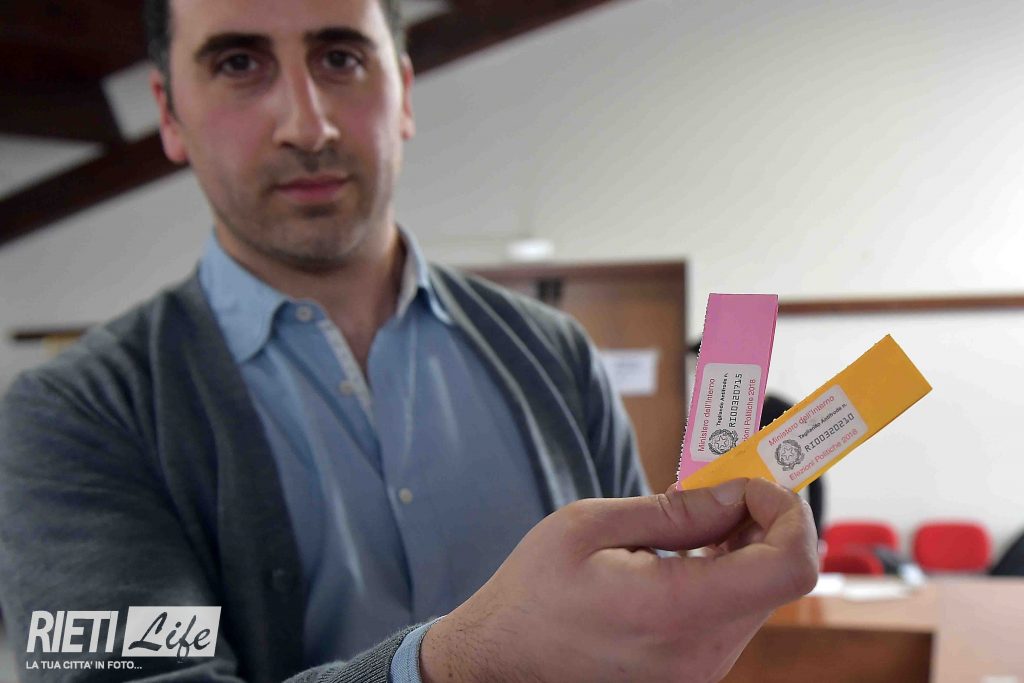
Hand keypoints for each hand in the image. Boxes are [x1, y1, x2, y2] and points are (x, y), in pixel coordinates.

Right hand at [420, 478, 817, 682]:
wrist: (501, 661)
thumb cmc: (532, 594)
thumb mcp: (588, 528)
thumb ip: (672, 511)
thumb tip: (734, 494)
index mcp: (675, 610)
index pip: (789, 566)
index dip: (787, 512)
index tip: (750, 482)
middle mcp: (701, 652)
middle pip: (777, 576)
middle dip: (760, 519)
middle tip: (716, 485)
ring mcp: (699, 669)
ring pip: (757, 593)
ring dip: (741, 546)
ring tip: (688, 517)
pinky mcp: (691, 672)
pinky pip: (732, 614)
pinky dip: (723, 573)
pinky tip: (682, 552)